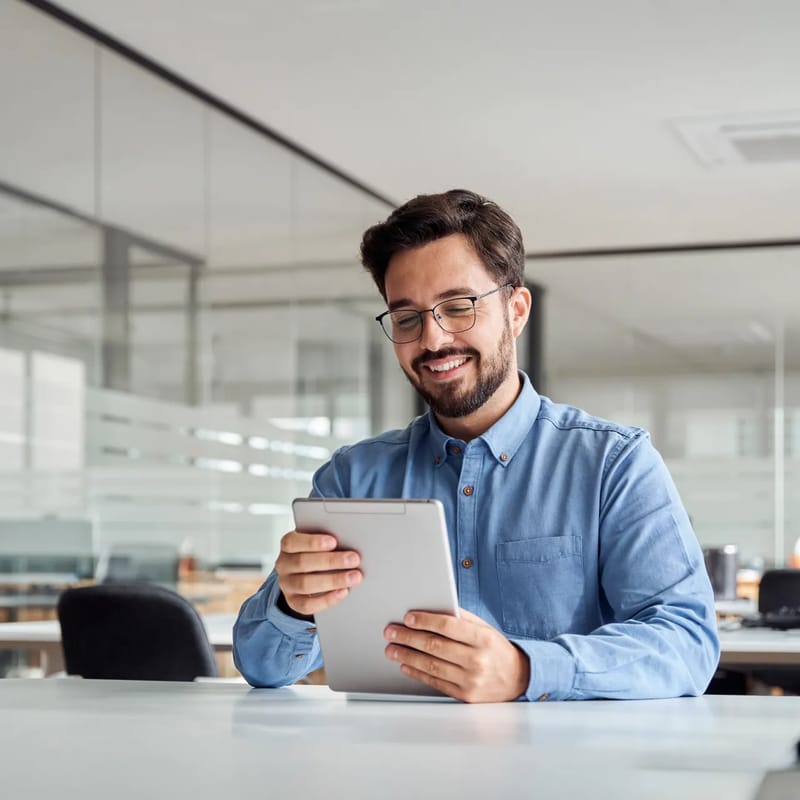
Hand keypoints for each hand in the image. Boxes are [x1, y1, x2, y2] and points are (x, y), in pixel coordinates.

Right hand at [275, 530, 361, 616]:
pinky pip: (307, 605)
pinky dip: (327, 599)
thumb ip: (327, 541)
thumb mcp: (318, 542)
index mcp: (288, 545)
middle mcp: (284, 565)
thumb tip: (348, 542)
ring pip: (305, 584)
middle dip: (331, 561)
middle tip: (354, 559)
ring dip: (333, 580)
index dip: (313, 542)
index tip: (334, 542)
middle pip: (302, 562)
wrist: (305, 573)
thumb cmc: (316, 552)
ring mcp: (287, 584)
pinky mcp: (293, 602)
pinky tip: (343, 592)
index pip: (292, 542)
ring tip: (354, 577)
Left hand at [383, 608, 529, 702]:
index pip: (449, 626)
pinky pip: (435, 682)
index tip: (408, 617)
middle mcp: (477, 660)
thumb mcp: (485, 629)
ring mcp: (471, 680)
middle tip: (391, 632)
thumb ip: (461, 619)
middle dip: (408, 638)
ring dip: (407, 656)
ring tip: (392, 648)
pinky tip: (405, 664)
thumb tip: (431, 609)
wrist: (518, 679)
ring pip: (432, 666)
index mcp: (483, 639)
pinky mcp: (465, 696)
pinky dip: (417, 672)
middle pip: (435, 646)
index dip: (425, 620)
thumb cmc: (496, 649)